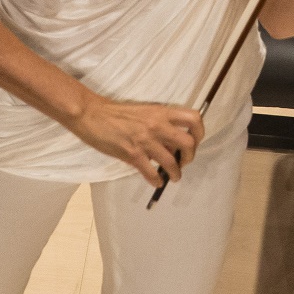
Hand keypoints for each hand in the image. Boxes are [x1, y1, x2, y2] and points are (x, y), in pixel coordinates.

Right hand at [66, 95, 204, 187]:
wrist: (93, 114)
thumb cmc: (118, 113)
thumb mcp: (146, 112)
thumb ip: (161, 124)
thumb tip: (172, 143)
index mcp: (162, 112)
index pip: (193, 118)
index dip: (200, 132)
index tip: (196, 141)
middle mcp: (158, 125)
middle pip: (188, 142)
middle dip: (190, 156)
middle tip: (184, 161)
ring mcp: (145, 140)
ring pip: (171, 161)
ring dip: (176, 173)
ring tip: (174, 177)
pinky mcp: (132, 154)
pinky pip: (151, 172)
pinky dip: (157, 180)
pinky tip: (157, 182)